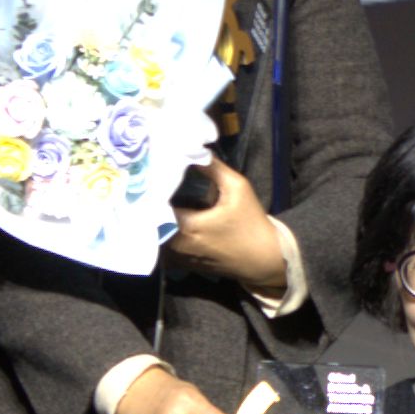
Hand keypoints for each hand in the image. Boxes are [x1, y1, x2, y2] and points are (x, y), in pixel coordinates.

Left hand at [165, 162, 296, 302]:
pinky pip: (163, 243)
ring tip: (159, 196)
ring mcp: (176, 258)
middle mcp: (174, 245)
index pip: (155, 202)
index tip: (153, 171)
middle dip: (152, 199)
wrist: (263, 260)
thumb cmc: (250, 223)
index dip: (153, 185)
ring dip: (156, 216)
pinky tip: (171, 215)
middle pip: (151, 218)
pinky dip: (163, 230)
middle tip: (152, 180)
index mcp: (185, 226)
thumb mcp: (237, 188)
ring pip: (155, 232)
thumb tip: (192, 149)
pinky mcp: (181, 264)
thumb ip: (213, 167)